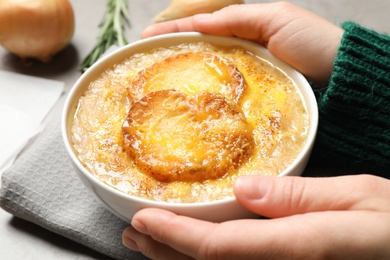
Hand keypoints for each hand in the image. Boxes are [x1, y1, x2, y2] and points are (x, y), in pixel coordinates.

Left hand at [123, 174, 389, 258]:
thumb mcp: (360, 196)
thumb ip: (301, 196)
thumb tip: (245, 189)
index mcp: (300, 245)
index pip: (219, 248)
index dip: (176, 235)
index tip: (145, 219)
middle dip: (164, 252)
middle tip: (133, 231)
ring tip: (148, 243)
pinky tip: (191, 254)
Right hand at [142, 2, 343, 81]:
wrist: (340, 80)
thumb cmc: (313, 44)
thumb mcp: (276, 18)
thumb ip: (238, 18)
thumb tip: (200, 22)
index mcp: (245, 31)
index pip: (202, 27)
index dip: (175, 30)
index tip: (147, 36)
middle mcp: (240, 55)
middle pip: (199, 51)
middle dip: (171, 51)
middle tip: (143, 56)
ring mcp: (244, 80)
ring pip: (207, 75)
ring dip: (181, 75)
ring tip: (153, 76)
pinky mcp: (251, 102)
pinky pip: (221, 96)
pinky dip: (202, 96)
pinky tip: (185, 100)